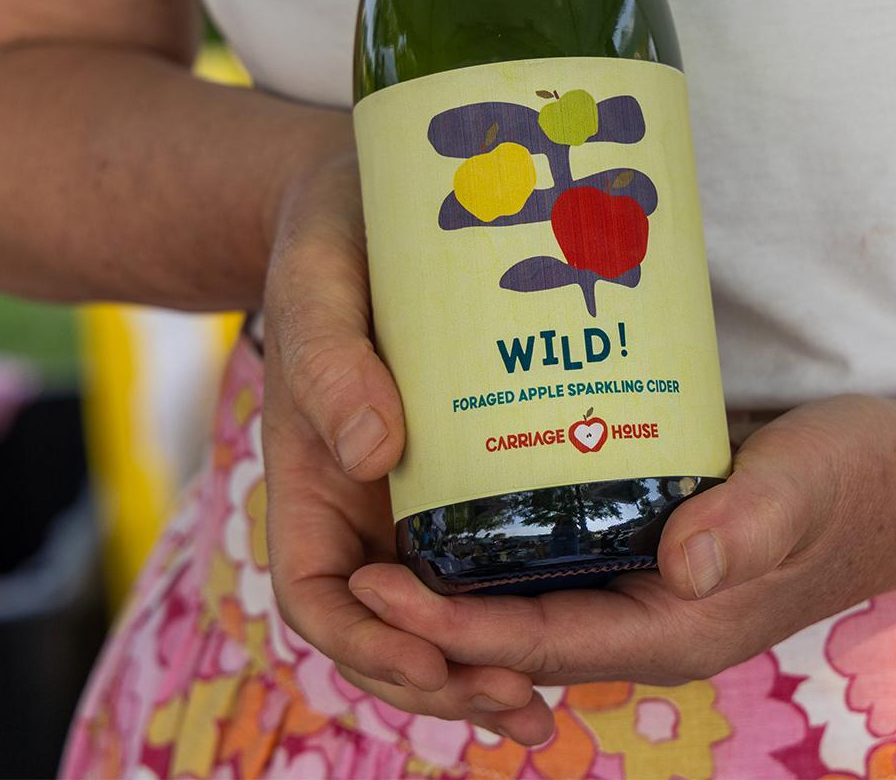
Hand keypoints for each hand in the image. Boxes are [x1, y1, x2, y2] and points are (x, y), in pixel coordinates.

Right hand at [259, 153, 557, 743]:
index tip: (433, 666)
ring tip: (548, 704)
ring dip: (484, 664)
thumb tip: (375, 454)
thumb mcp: (319, 279)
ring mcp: (420, 491)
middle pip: (385, 627)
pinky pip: (492, 552)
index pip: (318, 597)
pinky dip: (521, 601)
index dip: (368, 646)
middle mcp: (363, 501)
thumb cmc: (334, 232)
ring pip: (442, 607)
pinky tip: (583, 621)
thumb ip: (331, 358)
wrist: (377, 190)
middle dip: (440, 680)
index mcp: (312, 476)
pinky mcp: (476, 465)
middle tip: (520, 704)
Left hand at [347, 395, 895, 686]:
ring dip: (457, 566)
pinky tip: (466, 477)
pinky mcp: (654, 545)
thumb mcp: (806, 488)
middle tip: (343, 546)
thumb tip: (677, 565)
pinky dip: (507, 528)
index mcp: (672, 630)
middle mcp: (649, 619)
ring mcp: (651, 586)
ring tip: (380, 513)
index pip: (530, 642)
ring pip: (530, 592)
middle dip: (426, 604)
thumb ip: (747, 526)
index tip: (367, 580)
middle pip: (511, 629)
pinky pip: (562, 552)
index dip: (443, 621)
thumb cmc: (861, 482)